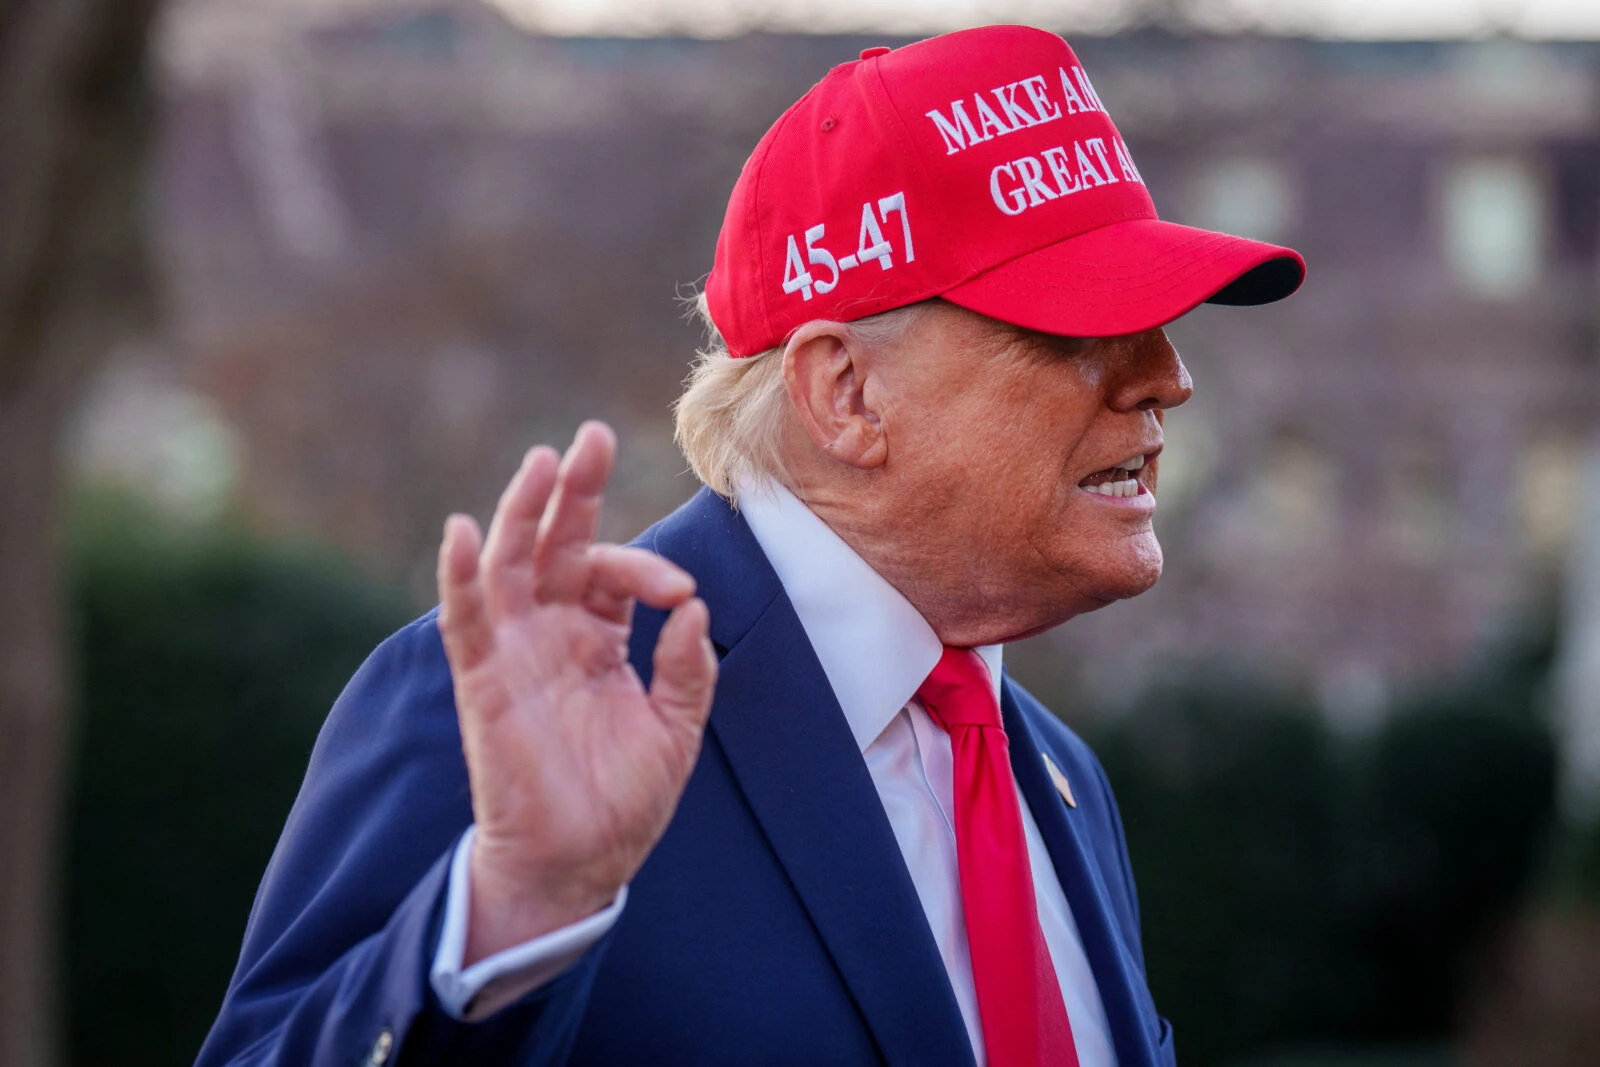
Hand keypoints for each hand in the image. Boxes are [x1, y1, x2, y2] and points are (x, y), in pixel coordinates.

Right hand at [435, 421, 717, 963]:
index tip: (678, 594)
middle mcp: (551, 632)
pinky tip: (466, 531)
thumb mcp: (676, 727)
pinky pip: (465, 620)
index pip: (613, 573)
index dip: (647, 569)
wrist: (580, 863)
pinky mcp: (484, 681)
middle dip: (573, 491)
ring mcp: (515, 651)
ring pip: (510, 565)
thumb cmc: (624, 798)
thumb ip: (686, 666)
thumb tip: (693, 606)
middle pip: (555, 544)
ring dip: (523, 513)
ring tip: (543, 463)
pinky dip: (461, 576)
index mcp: (597, 636)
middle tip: (590, 438)